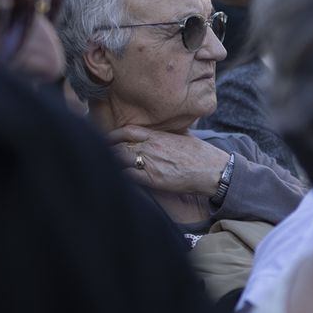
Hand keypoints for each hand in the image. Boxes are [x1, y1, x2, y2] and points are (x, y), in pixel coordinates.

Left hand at [106, 126, 228, 196]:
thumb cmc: (199, 154)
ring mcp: (152, 164)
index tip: (107, 139)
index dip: (113, 135)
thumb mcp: (182, 136)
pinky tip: (117, 179)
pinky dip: (121, 177)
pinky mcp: (154, 180)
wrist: (212, 170)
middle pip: (119, 147)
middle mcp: (152, 148)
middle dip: (108, 150)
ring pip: (121, 161)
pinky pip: (130, 177)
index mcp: (157, 136)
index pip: (127, 131)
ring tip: (105, 167)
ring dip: (112, 164)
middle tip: (100, 155)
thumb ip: (165, 133)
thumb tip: (154, 132)